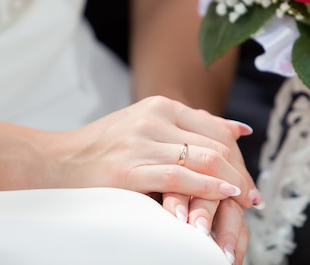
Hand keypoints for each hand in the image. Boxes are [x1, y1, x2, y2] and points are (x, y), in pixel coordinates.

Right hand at [54, 95, 259, 207]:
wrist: (56, 163)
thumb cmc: (103, 148)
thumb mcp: (146, 125)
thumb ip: (189, 125)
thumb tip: (238, 130)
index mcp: (160, 106)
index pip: (216, 129)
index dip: (239, 156)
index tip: (248, 178)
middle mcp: (153, 119)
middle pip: (215, 144)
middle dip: (240, 173)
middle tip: (254, 197)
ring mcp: (141, 143)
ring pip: (203, 159)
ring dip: (231, 183)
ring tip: (246, 202)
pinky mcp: (128, 170)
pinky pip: (179, 178)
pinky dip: (207, 187)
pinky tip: (224, 196)